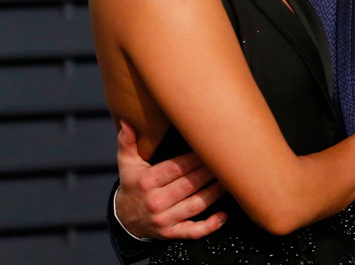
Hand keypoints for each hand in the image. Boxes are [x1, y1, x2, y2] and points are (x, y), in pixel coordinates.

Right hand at [115, 120, 227, 239]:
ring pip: (195, 205)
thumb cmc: (132, 184)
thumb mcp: (126, 163)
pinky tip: (223, 216)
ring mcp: (164, 219)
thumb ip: (127, 142)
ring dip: (215, 193)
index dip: (195, 158)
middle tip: (227, 161)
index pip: (176, 167)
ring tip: (229, 180)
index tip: (210, 147)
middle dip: (209, 172)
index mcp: (146, 181)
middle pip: (189, 184)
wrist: (125, 218)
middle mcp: (155, 201)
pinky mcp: (171, 233)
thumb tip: (127, 122)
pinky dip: (209, 226)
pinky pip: (192, 231)